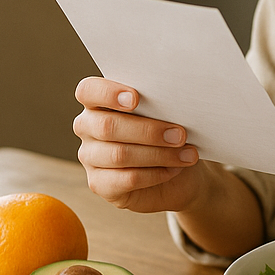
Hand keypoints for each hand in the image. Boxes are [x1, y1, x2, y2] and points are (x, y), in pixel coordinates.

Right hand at [73, 76, 203, 213]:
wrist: (180, 174)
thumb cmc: (170, 135)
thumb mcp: (168, 116)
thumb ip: (161, 106)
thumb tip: (175, 102)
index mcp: (99, 102)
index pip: (89, 90)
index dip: (108, 93)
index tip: (136, 98)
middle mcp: (88, 127)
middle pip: (107, 126)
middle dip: (149, 131)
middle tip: (180, 134)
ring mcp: (90, 157)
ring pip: (119, 155)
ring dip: (159, 154)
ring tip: (187, 154)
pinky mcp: (99, 184)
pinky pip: (126, 179)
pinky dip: (155, 174)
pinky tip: (174, 169)